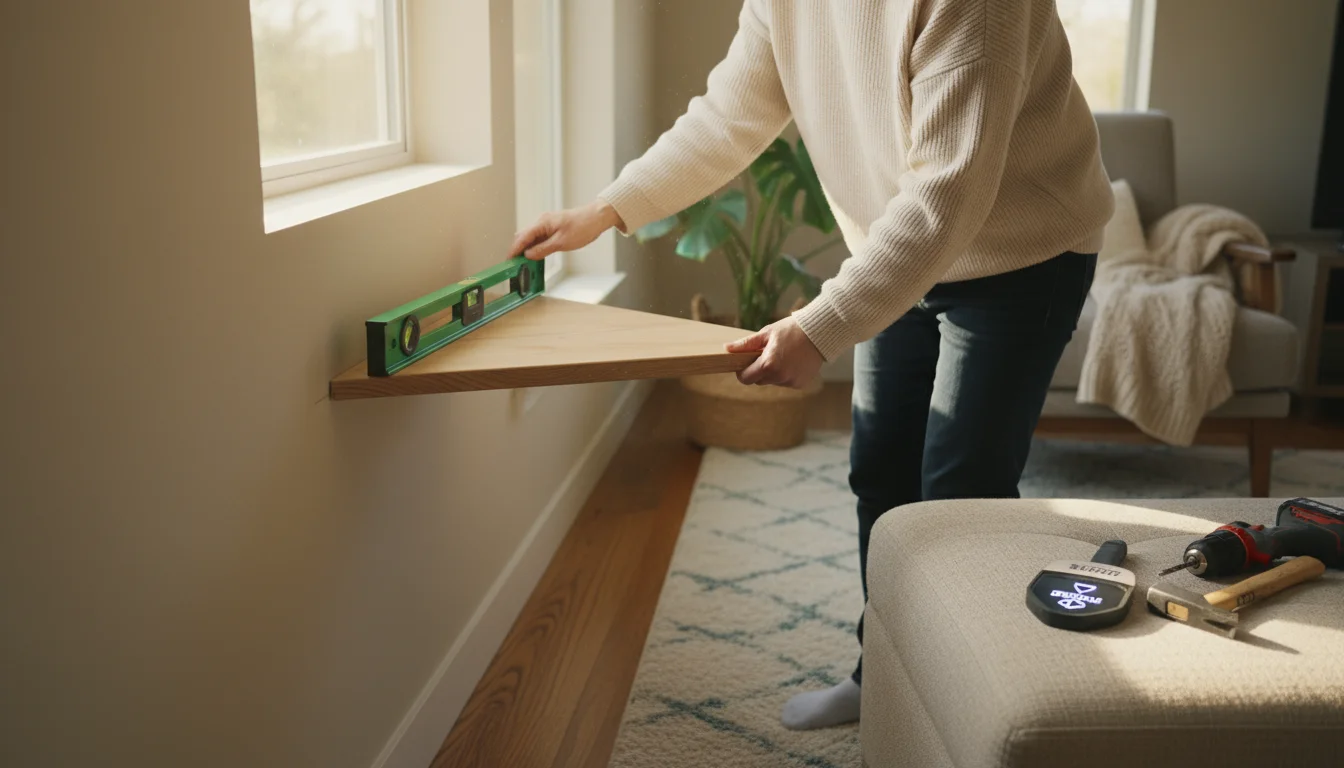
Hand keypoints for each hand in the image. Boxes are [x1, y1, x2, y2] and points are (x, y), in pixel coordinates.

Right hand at [511, 200, 625, 260]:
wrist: (597, 218)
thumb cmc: (583, 227)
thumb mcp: (562, 242)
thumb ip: (543, 249)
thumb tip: (528, 255)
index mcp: (542, 223)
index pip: (522, 237)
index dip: (514, 249)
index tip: (508, 260)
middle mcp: (542, 222)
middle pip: (525, 237)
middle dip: (518, 250)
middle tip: (515, 265)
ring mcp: (548, 225)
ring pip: (532, 238)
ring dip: (528, 250)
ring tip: (525, 264)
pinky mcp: (554, 228)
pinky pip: (540, 238)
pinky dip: (536, 248)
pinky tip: (537, 257)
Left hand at [726, 316, 823, 388]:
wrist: (819, 333)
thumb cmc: (791, 330)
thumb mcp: (767, 333)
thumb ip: (746, 344)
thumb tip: (727, 348)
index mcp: (768, 364)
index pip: (746, 378)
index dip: (742, 372)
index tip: (745, 363)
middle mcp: (780, 376)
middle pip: (759, 381)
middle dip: (759, 370)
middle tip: (767, 355)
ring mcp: (791, 382)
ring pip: (773, 382)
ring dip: (773, 373)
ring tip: (783, 356)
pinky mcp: (801, 384)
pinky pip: (786, 382)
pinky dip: (786, 375)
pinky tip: (793, 362)